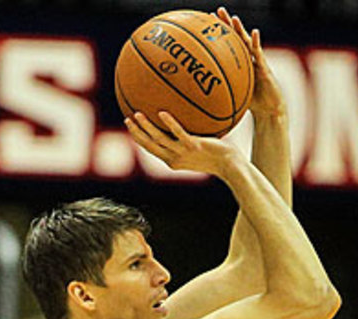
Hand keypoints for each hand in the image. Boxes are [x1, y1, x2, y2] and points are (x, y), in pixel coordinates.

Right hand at [126, 111, 242, 175]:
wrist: (230, 166)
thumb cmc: (217, 157)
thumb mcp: (198, 150)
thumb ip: (188, 141)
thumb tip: (185, 125)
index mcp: (173, 161)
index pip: (151, 149)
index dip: (139, 138)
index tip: (131, 126)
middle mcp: (174, 159)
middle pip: (149, 145)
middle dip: (136, 133)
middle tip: (127, 119)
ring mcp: (183, 153)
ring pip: (158, 139)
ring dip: (146, 127)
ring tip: (137, 115)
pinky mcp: (194, 146)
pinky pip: (179, 133)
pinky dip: (170, 124)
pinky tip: (162, 113)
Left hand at [216, 7, 284, 119]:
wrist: (269, 110)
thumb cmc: (252, 103)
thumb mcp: (232, 95)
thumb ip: (219, 90)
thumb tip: (198, 95)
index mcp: (238, 62)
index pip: (226, 44)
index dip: (217, 32)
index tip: (206, 21)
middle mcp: (247, 58)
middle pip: (235, 37)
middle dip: (226, 23)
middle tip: (217, 11)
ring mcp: (256, 61)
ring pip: (247, 42)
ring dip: (240, 29)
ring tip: (233, 18)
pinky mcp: (265, 67)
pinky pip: (259, 53)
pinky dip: (256, 42)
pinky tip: (254, 32)